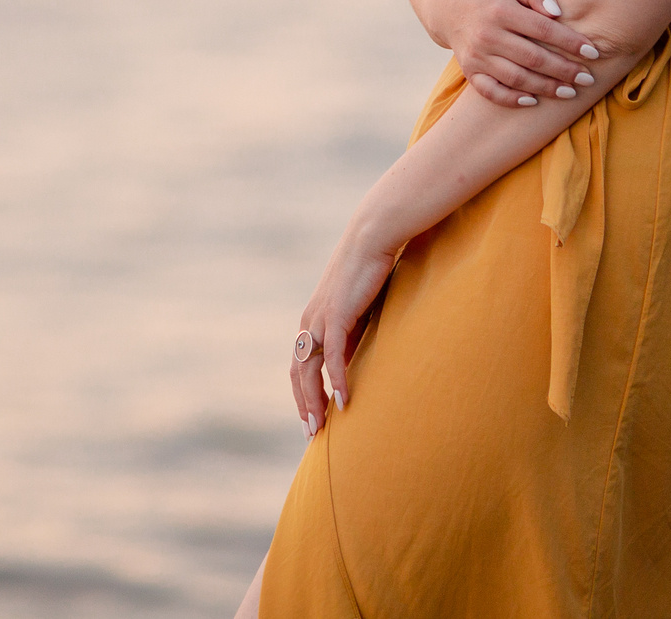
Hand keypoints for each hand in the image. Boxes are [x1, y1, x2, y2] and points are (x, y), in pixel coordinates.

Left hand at [288, 220, 399, 437]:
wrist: (372, 237)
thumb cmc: (369, 270)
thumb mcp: (357, 310)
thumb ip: (352, 335)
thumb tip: (352, 363)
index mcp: (313, 320)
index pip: (299, 364)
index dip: (303, 393)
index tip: (311, 418)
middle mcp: (310, 321)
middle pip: (298, 372)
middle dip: (303, 404)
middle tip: (312, 434)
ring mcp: (321, 318)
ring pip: (309, 369)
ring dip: (314, 401)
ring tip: (322, 427)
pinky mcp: (337, 315)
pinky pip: (333, 357)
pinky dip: (337, 382)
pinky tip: (344, 403)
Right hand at [431, 0, 599, 108]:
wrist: (449, 7)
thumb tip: (558, 13)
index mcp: (501, 11)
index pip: (543, 29)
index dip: (570, 42)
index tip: (593, 52)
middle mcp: (487, 35)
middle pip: (533, 58)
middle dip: (564, 70)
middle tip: (588, 78)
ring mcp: (477, 57)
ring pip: (516, 78)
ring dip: (546, 87)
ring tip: (570, 92)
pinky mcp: (470, 72)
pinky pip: (492, 92)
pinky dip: (512, 100)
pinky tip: (534, 101)